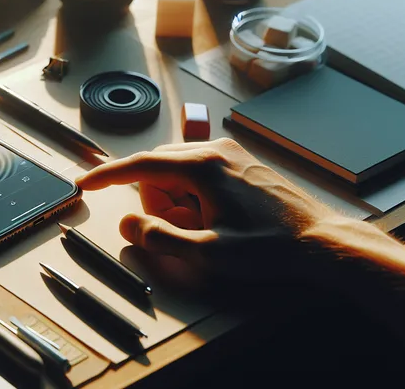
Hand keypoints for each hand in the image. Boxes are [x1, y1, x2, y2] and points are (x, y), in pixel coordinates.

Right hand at [76, 138, 344, 280]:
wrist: (319, 242)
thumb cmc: (268, 248)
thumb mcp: (207, 254)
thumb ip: (158, 238)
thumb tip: (128, 223)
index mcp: (202, 167)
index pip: (139, 165)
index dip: (107, 176)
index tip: (84, 184)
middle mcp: (213, 150)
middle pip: (156, 168)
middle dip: (155, 201)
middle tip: (181, 231)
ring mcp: (228, 153)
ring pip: (175, 169)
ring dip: (175, 199)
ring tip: (204, 226)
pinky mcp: (238, 161)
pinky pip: (196, 172)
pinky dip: (191, 194)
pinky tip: (213, 217)